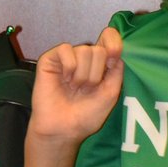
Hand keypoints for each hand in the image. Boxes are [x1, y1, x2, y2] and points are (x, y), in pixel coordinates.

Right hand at [29, 28, 123, 147]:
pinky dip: (69, 67)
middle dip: (97, 74)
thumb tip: (114, 50)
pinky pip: (65, 50)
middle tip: (86, 89)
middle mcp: (84, 58)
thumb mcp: (111, 92)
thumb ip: (116, 69)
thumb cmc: (86, 115)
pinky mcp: (50, 59)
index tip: (112, 62)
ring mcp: (67, 58)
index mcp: (100, 63)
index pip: (110, 37)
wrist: (64, 129)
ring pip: (84, 50)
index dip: (114, 43)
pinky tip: (65, 80)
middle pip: (99, 49)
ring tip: (74, 88)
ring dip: (83, 75)